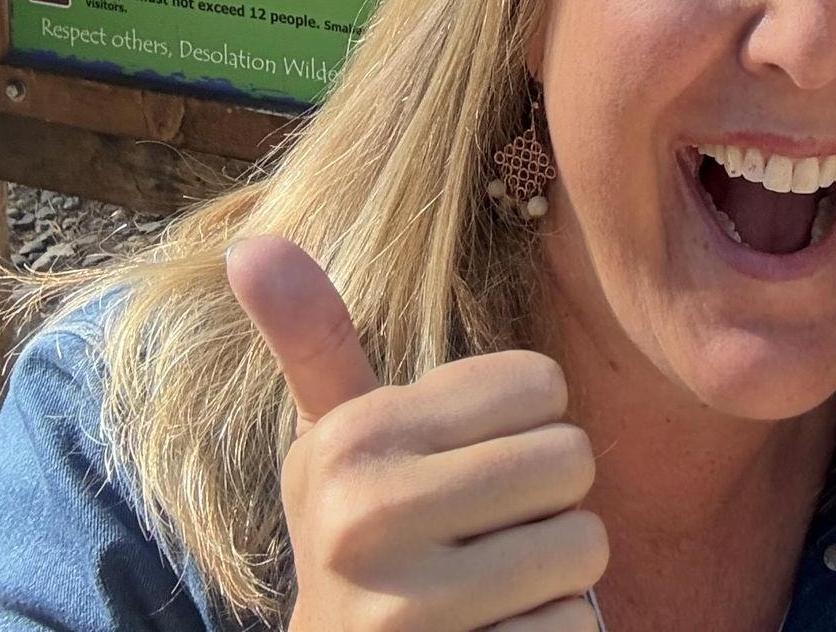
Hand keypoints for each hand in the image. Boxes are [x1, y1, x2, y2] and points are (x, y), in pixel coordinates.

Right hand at [227, 235, 607, 631]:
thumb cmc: (368, 545)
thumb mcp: (337, 450)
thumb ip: (314, 345)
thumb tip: (251, 241)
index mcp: (352, 440)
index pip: (541, 381)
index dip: (525, 426)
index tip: (466, 469)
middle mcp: (365, 520)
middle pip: (572, 458)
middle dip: (549, 503)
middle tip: (485, 538)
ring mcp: (406, 614)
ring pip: (584, 543)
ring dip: (556, 575)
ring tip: (491, 592)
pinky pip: (576, 625)